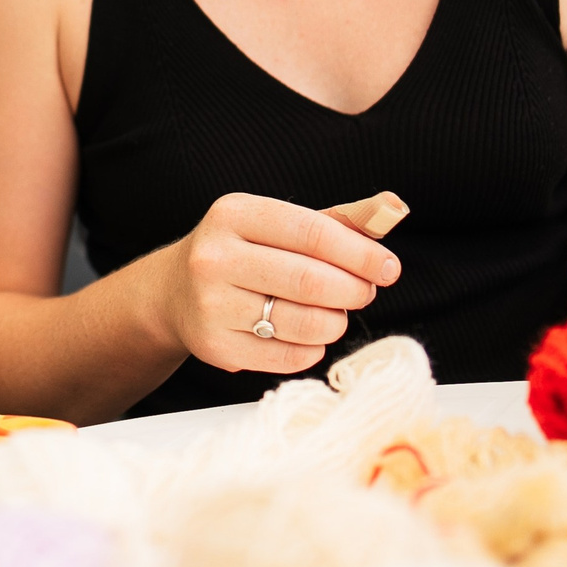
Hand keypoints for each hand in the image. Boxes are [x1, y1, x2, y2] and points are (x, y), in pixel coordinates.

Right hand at [165, 193, 399, 374]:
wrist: (174, 292)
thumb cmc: (241, 252)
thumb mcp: (274, 223)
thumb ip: (333, 220)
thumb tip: (392, 211)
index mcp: (234, 215)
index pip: (312, 233)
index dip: (360, 253)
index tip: (388, 267)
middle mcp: (215, 258)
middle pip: (310, 281)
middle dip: (354, 290)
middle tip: (365, 293)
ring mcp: (211, 305)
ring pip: (303, 323)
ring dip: (336, 322)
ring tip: (337, 315)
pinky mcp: (216, 346)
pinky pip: (288, 356)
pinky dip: (313, 348)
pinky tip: (310, 335)